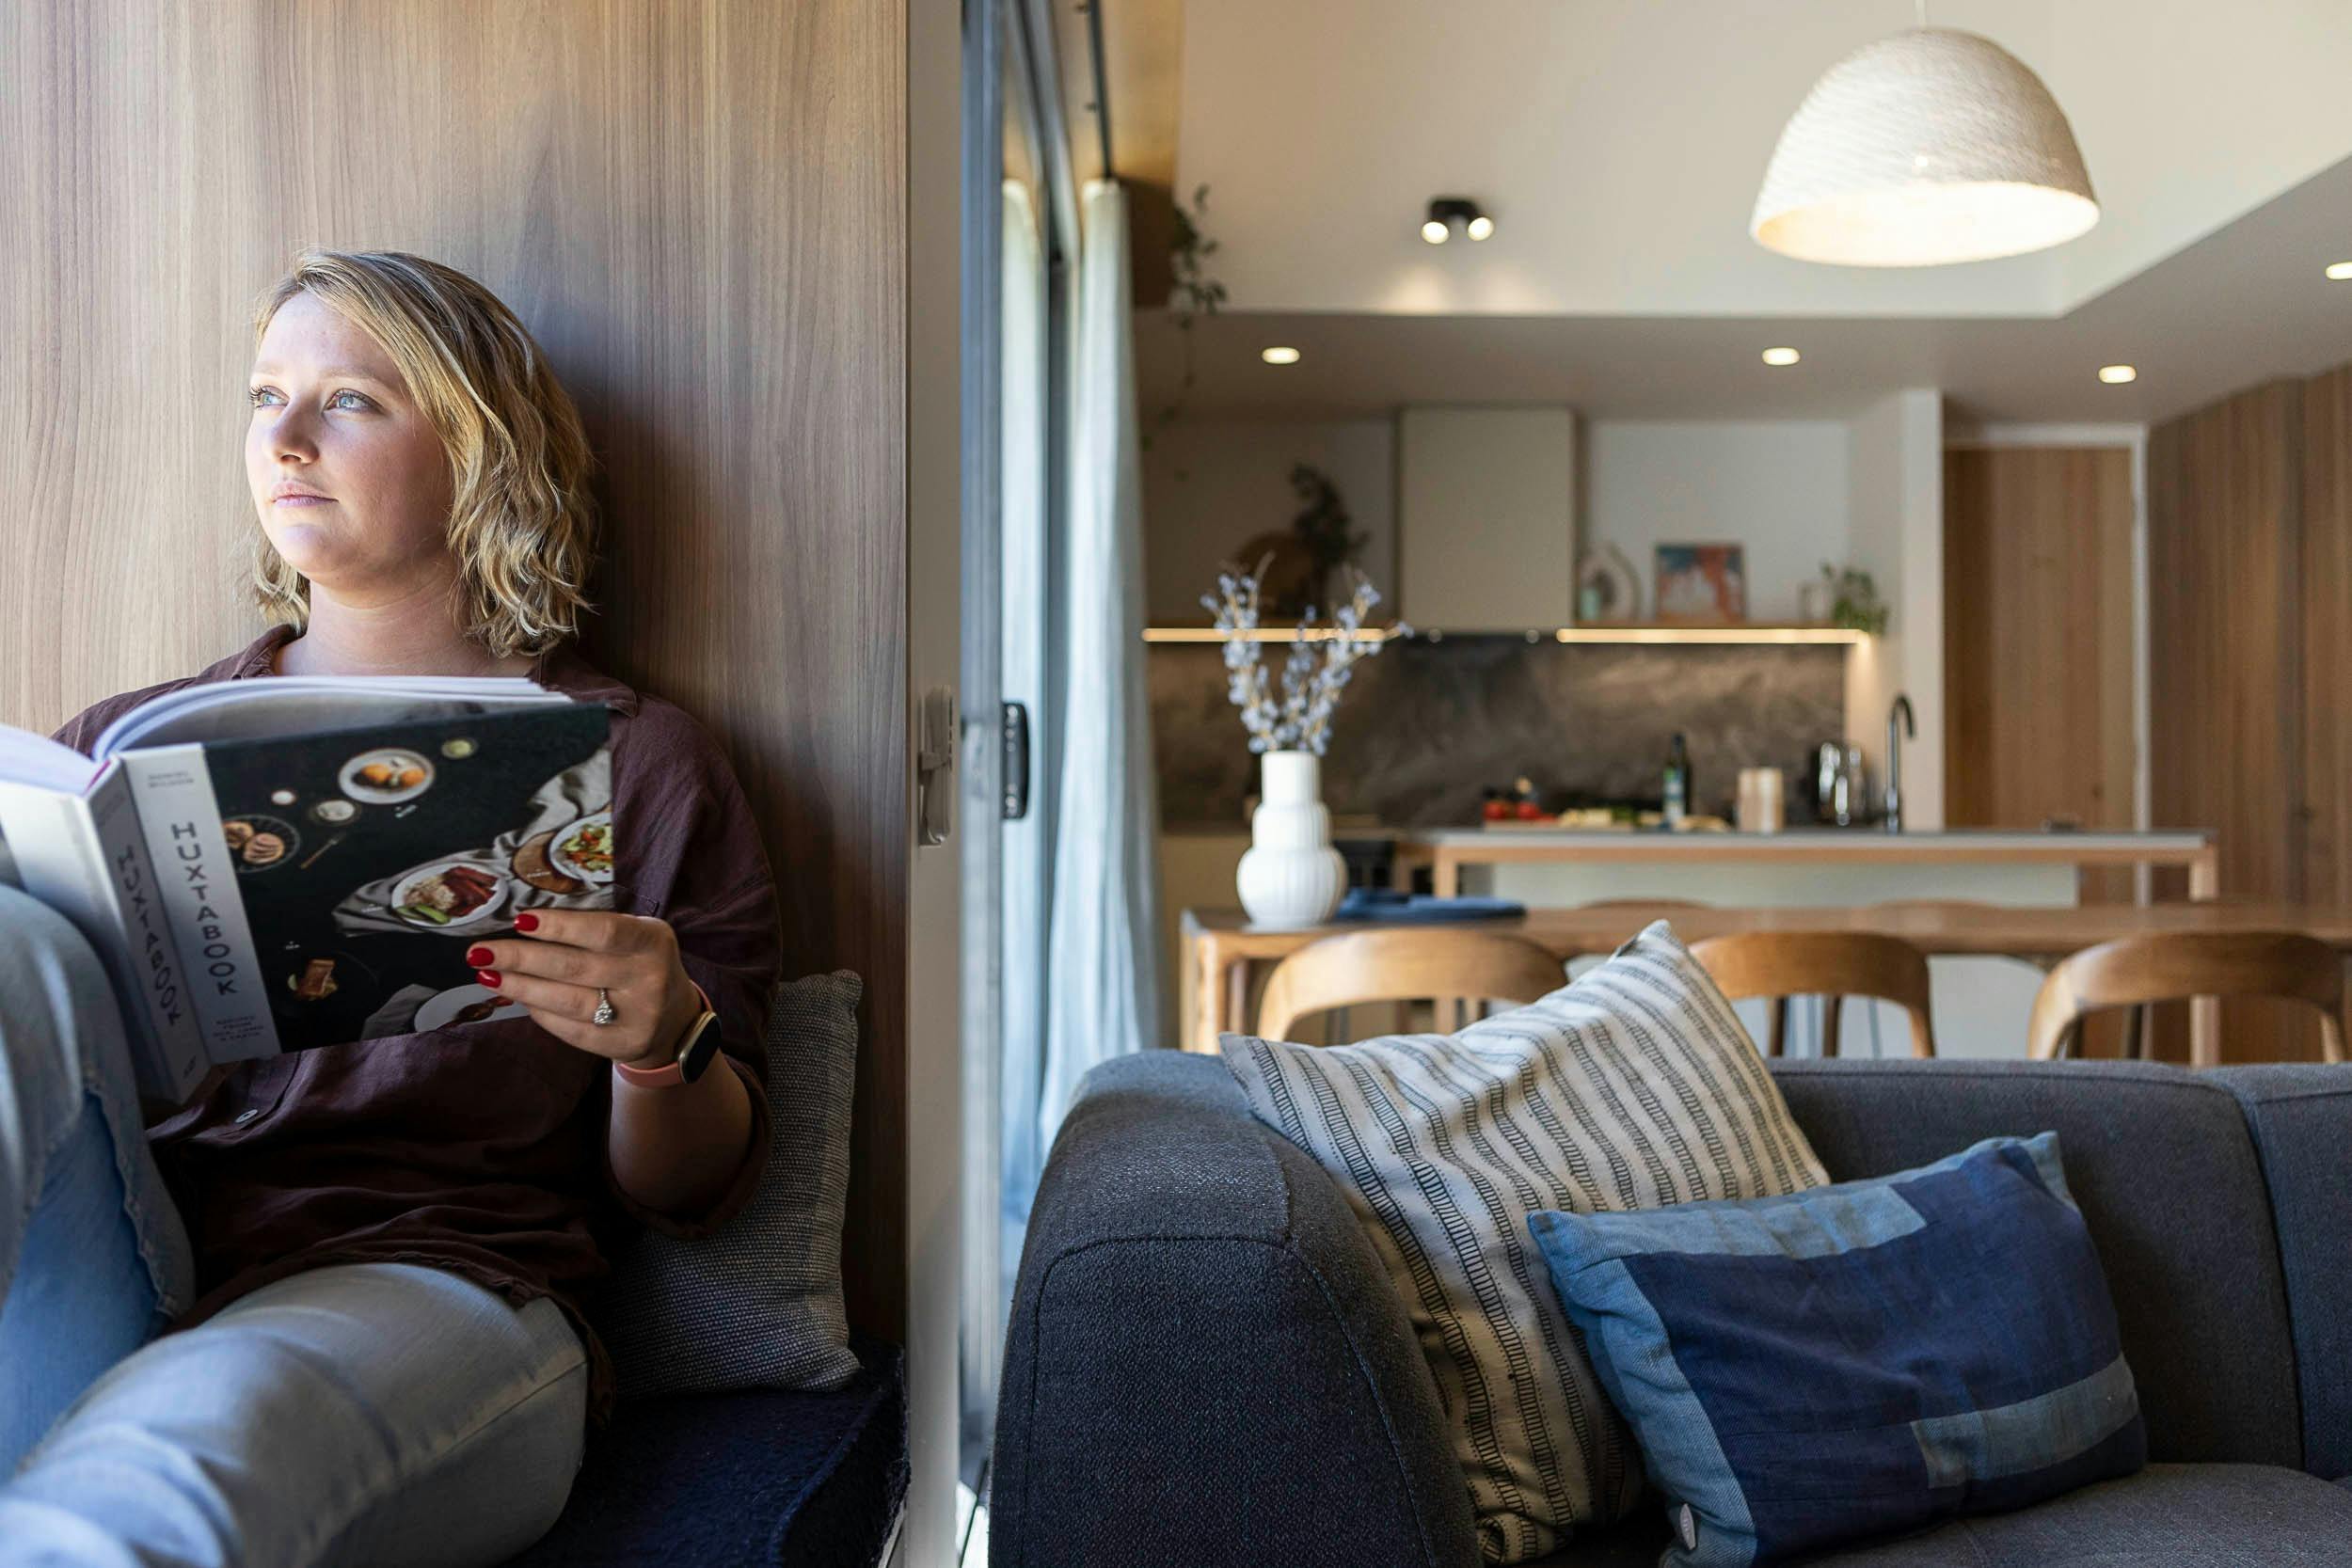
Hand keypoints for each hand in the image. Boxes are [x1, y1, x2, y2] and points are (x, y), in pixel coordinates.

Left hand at [466, 910, 702, 1068]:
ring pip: (567, 1001)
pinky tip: (520, 999)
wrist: (675, 1019)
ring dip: (521, 987)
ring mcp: (637, 1017)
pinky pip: (570, 1029)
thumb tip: (525, 924)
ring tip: (489, 975)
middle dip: (521, 958)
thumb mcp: (635, 935)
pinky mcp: (621, 1044)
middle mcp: (649, 979)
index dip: (559, 926)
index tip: (519, 920)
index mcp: (653, 941)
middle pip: (575, 967)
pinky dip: (540, 1013)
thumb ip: (592, 929)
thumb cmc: (641, 964)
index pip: (603, 931)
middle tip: (480, 952)